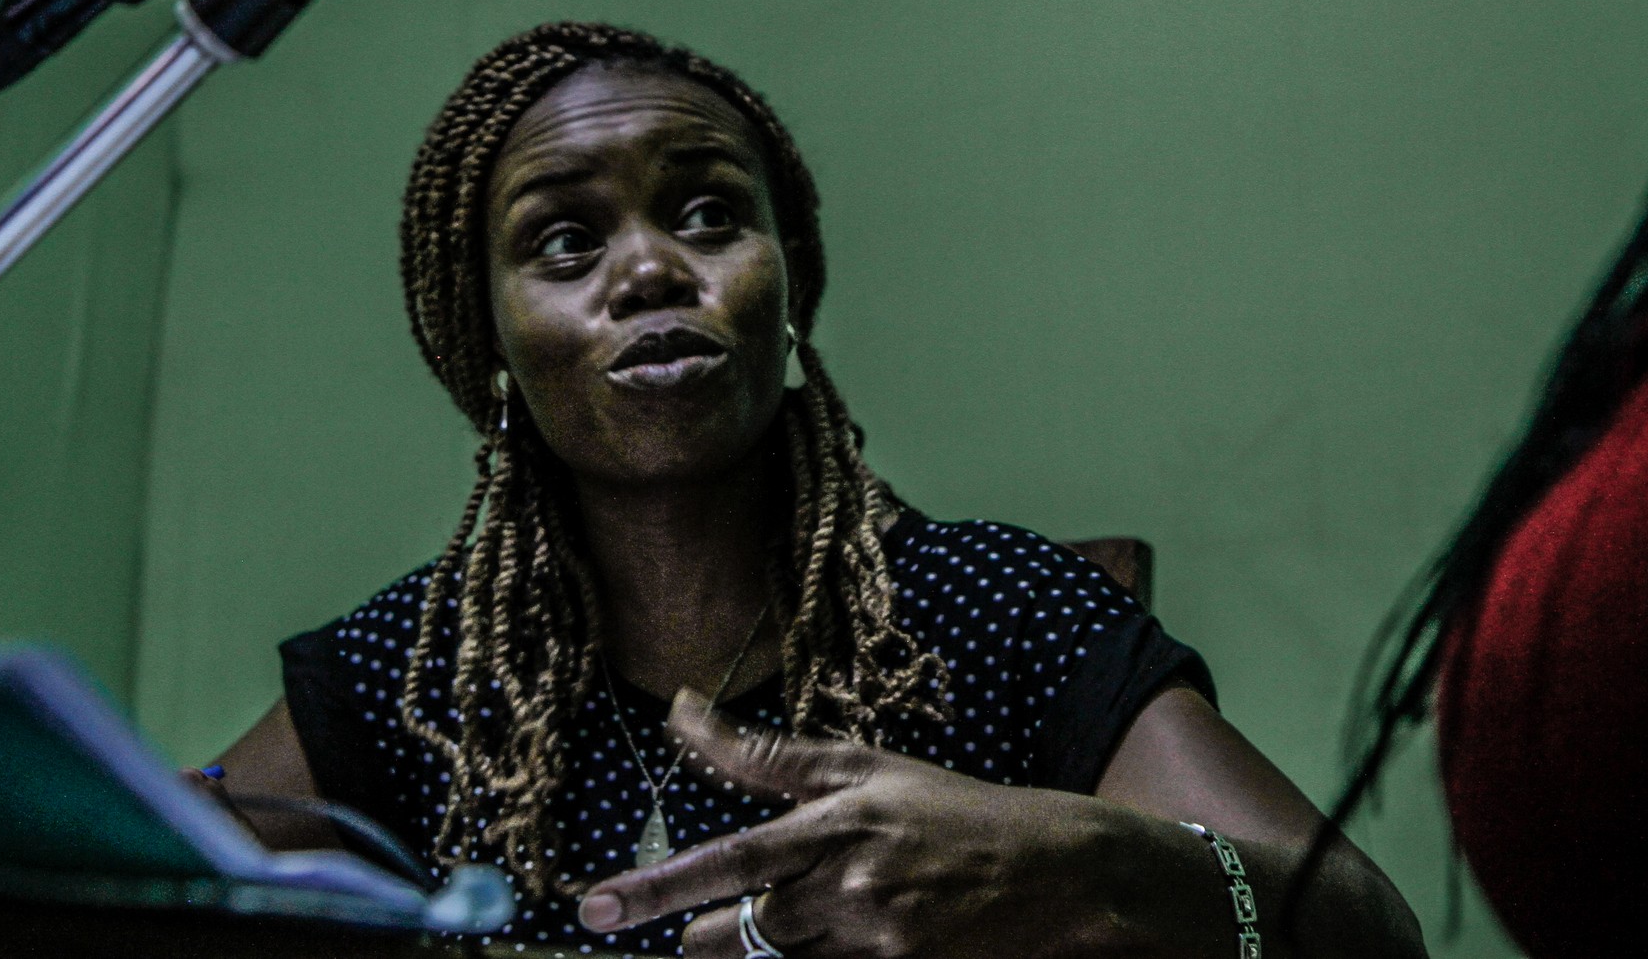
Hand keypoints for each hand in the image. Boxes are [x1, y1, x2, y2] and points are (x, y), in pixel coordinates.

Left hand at [577, 690, 1213, 958]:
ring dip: (745, 951)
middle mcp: (849, 888)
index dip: (655, 888)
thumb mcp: (864, 766)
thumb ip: (764, 754)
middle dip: (691, 938)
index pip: (726, 860)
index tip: (593, 906)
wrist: (1054, 872)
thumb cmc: (950, 810)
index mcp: (836, 824)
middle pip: (735, 936)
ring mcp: (875, 943)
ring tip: (737, 928)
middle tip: (647, 926)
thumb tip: (679, 712)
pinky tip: (804, 941)